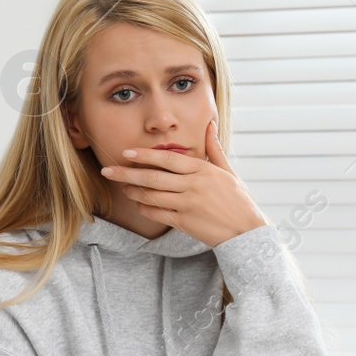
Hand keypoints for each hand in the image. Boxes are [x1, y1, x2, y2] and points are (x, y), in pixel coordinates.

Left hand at [98, 118, 265, 246]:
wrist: (246, 231)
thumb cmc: (238, 200)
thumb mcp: (227, 171)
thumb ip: (214, 148)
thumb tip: (210, 124)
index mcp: (202, 170)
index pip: (167, 159)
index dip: (144, 155)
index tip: (127, 152)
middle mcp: (193, 186)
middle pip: (153, 177)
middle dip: (127, 173)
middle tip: (108, 170)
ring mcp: (187, 205)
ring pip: (152, 196)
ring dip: (134, 191)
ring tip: (122, 187)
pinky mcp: (185, 222)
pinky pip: (158, 214)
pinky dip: (145, 209)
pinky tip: (138, 204)